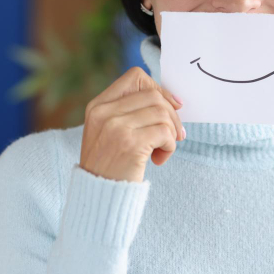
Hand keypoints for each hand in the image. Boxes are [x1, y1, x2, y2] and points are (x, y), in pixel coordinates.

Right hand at [78, 66, 185, 182]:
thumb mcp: (109, 132)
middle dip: (171, 115)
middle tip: (174, 136)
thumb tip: (175, 102)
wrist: (98, 196)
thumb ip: (131, 113)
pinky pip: (166, 133)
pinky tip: (159, 159)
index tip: (172, 106)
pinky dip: (170, 147)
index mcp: (98, 105)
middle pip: (154, 95)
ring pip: (162, 113)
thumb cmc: (110, 164)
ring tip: (161, 150)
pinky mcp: (130, 144)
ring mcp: (116, 127)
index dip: (158, 88)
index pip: (135, 77)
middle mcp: (104, 113)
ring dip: (171, 133)